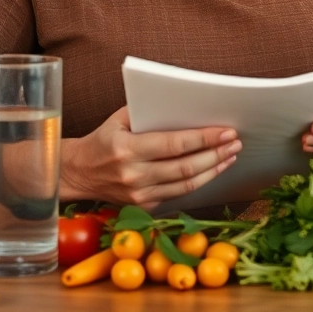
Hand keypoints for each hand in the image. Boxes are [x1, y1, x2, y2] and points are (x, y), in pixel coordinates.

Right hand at [60, 106, 240, 209]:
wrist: (77, 174)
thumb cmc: (102, 140)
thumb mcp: (118, 119)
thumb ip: (148, 112)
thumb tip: (186, 105)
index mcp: (127, 150)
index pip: (175, 144)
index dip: (205, 138)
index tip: (226, 131)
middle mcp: (134, 176)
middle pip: (186, 168)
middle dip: (216, 154)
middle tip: (235, 143)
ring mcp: (139, 195)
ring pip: (186, 186)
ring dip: (213, 170)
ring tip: (230, 156)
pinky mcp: (144, 207)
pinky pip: (178, 195)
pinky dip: (199, 183)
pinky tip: (212, 170)